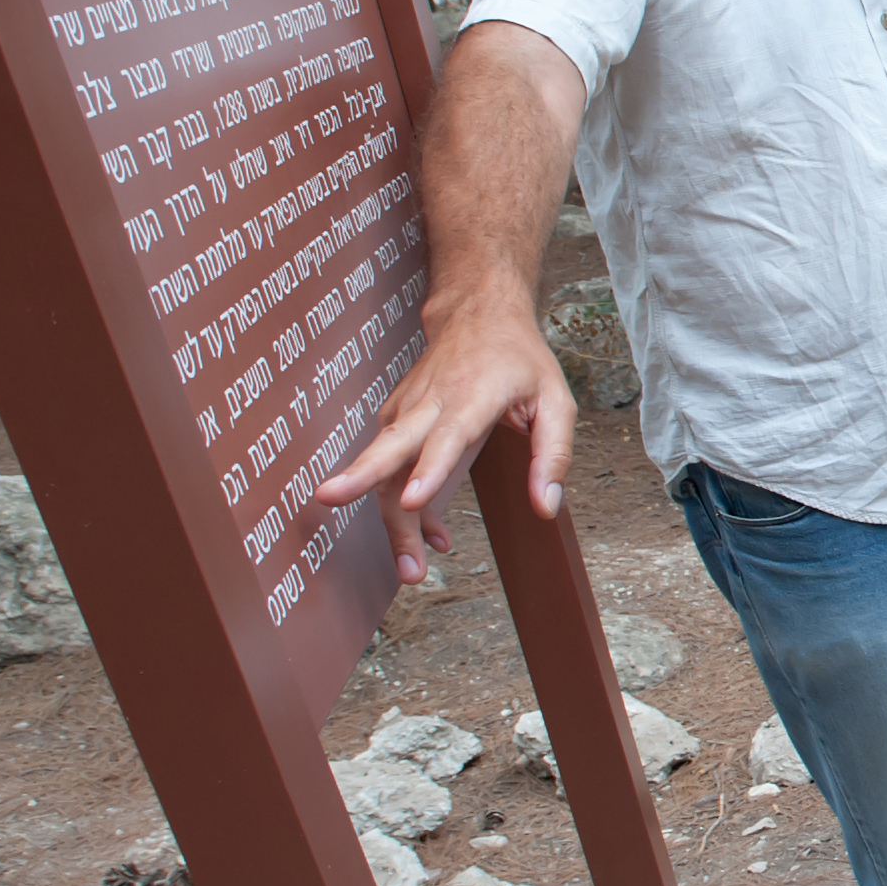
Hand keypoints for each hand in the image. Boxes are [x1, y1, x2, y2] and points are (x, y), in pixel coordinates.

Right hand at [314, 294, 573, 583]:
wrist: (479, 314)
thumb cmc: (520, 360)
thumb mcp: (557, 401)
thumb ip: (552, 455)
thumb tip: (546, 508)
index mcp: (473, 396)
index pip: (447, 436)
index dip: (428, 470)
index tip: (410, 501)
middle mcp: (431, 402)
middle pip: (392, 445)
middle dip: (359, 477)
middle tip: (329, 499)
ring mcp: (408, 410)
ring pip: (386, 468)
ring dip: (393, 522)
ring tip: (412, 571)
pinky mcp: (398, 419)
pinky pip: (393, 469)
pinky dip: (406, 507)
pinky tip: (431, 534)